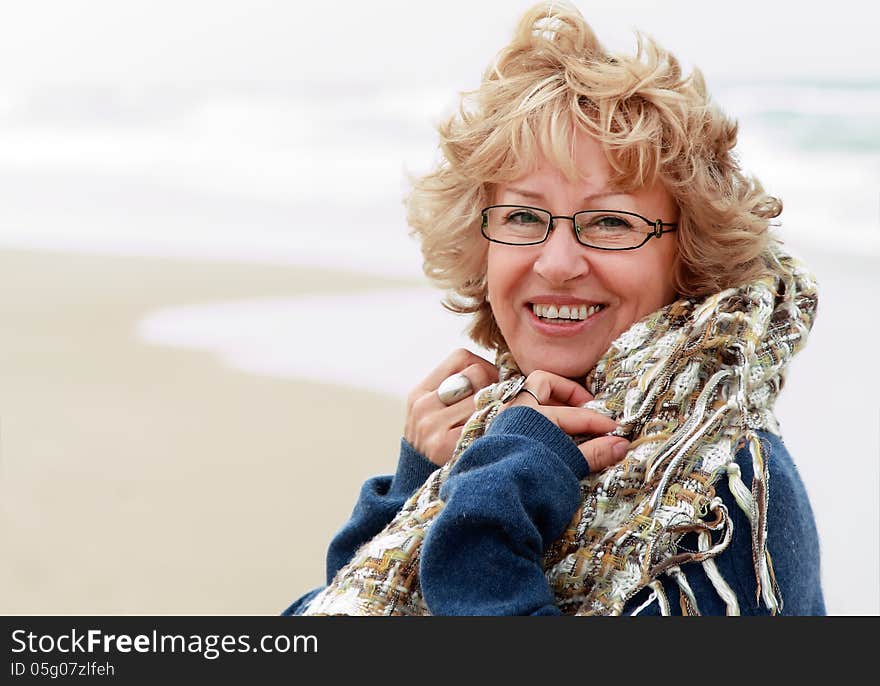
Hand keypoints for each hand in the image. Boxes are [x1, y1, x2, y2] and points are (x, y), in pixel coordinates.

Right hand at [405, 349, 499, 465]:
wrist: (427, 495)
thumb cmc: (442, 449)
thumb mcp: (435, 417)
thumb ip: (459, 392)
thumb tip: (507, 371)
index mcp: (420, 393)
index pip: (461, 358)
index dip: (485, 367)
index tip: (493, 386)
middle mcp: (423, 406)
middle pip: (477, 374)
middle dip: (493, 387)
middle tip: (499, 407)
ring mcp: (432, 426)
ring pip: (484, 396)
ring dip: (498, 409)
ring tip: (497, 425)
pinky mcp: (445, 446)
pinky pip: (487, 420)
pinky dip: (499, 425)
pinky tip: (498, 436)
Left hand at [504, 370, 629, 471]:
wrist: (497, 497)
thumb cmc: (530, 476)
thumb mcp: (567, 463)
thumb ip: (595, 452)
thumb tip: (622, 445)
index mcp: (532, 413)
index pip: (574, 414)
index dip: (597, 422)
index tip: (614, 432)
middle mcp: (515, 411)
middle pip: (541, 384)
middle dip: (566, 392)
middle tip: (586, 408)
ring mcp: (505, 423)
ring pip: (529, 399)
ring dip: (553, 405)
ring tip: (573, 421)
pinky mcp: (501, 438)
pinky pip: (522, 417)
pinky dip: (541, 420)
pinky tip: (554, 437)